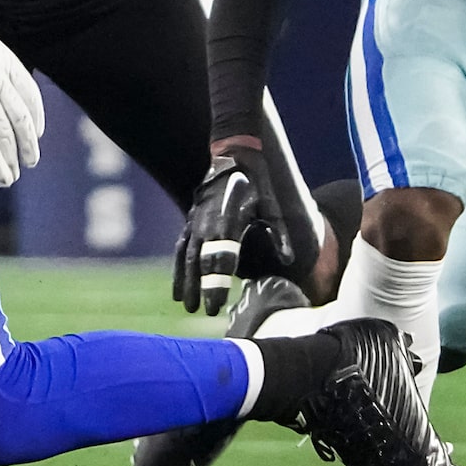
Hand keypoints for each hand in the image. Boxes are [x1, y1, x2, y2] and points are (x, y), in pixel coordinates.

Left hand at [0, 24, 42, 187]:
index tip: (4, 179)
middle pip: (4, 130)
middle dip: (11, 157)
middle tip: (14, 175)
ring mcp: (0, 74)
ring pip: (21, 114)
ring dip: (28, 141)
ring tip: (30, 159)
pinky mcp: (11, 64)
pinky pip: (30, 93)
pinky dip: (36, 114)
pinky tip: (37, 132)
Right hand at [174, 142, 285, 314]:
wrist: (234, 154)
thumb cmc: (257, 181)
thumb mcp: (273, 204)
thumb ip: (279, 232)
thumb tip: (287, 259)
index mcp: (227, 221)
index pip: (220, 259)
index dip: (216, 284)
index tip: (214, 307)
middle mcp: (206, 223)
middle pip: (200, 261)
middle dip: (199, 287)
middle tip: (200, 311)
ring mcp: (195, 220)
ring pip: (187, 255)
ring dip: (184, 280)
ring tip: (184, 304)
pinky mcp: (191, 220)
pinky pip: (182, 247)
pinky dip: (179, 267)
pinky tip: (177, 285)